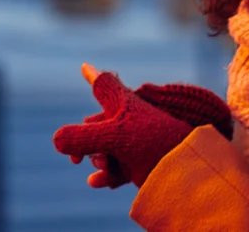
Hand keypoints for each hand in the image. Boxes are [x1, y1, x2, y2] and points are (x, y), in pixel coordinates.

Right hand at [54, 65, 192, 187]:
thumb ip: (81, 137)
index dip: (92, 76)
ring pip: (105, 148)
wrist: (191, 168)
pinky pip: (117, 166)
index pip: (103, 85)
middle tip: (76, 157)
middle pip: (96, 125)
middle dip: (85, 141)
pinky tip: (97, 182)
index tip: (84, 65)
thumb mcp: (113, 136)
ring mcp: (136, 142)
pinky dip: (106, 174)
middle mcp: (130, 119)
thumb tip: (56, 140)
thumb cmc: (155, 142)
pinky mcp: (142, 163)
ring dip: (97, 159)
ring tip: (103, 169)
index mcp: (125, 102)